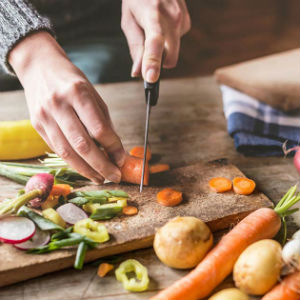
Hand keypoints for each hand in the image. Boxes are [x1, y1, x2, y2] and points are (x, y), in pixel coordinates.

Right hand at [9, 32, 125, 183]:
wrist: (40, 68)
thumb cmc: (73, 82)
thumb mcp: (94, 95)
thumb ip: (104, 122)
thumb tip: (116, 150)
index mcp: (78, 93)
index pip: (98, 128)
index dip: (113, 147)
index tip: (122, 159)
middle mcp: (58, 105)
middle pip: (82, 145)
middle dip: (101, 165)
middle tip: (115, 176)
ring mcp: (44, 116)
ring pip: (67, 152)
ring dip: (86, 170)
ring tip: (101, 178)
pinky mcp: (37, 126)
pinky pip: (57, 149)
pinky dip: (73, 162)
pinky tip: (85, 168)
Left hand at [121, 0, 190, 81]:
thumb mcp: (129, 21)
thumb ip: (135, 47)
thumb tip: (137, 72)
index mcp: (153, 14)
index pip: (154, 42)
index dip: (152, 62)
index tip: (150, 78)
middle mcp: (172, 16)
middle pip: (170, 56)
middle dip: (159, 62)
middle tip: (145, 57)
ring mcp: (182, 18)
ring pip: (172, 51)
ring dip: (162, 48)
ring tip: (152, 28)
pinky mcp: (187, 22)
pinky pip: (176, 42)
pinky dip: (168, 40)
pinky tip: (162, 25)